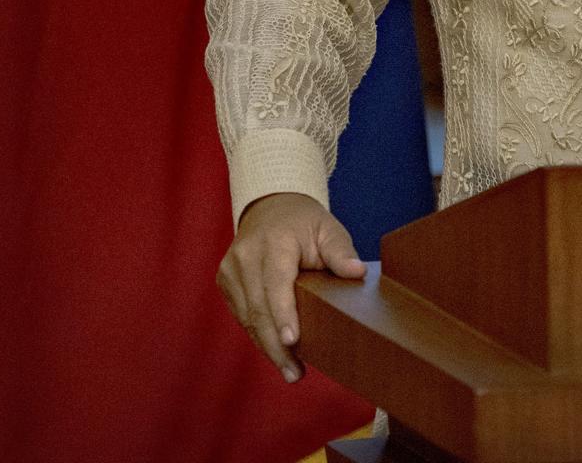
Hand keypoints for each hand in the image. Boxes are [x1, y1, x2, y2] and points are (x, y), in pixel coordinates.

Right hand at [216, 191, 365, 382]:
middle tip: (295, 374)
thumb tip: (357, 273)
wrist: (271, 207)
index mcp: (274, 242)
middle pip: (258, 309)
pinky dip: (258, 334)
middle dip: (276, 346)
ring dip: (267, 346)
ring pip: (247, 317)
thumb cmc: (304, 222)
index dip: (283, 315)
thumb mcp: (329, 229)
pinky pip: (242, 314)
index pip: (275, 284)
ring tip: (290, 370)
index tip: (292, 341)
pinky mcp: (225, 281)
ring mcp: (231, 269)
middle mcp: (246, 255)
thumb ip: (341, 252)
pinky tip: (276, 350)